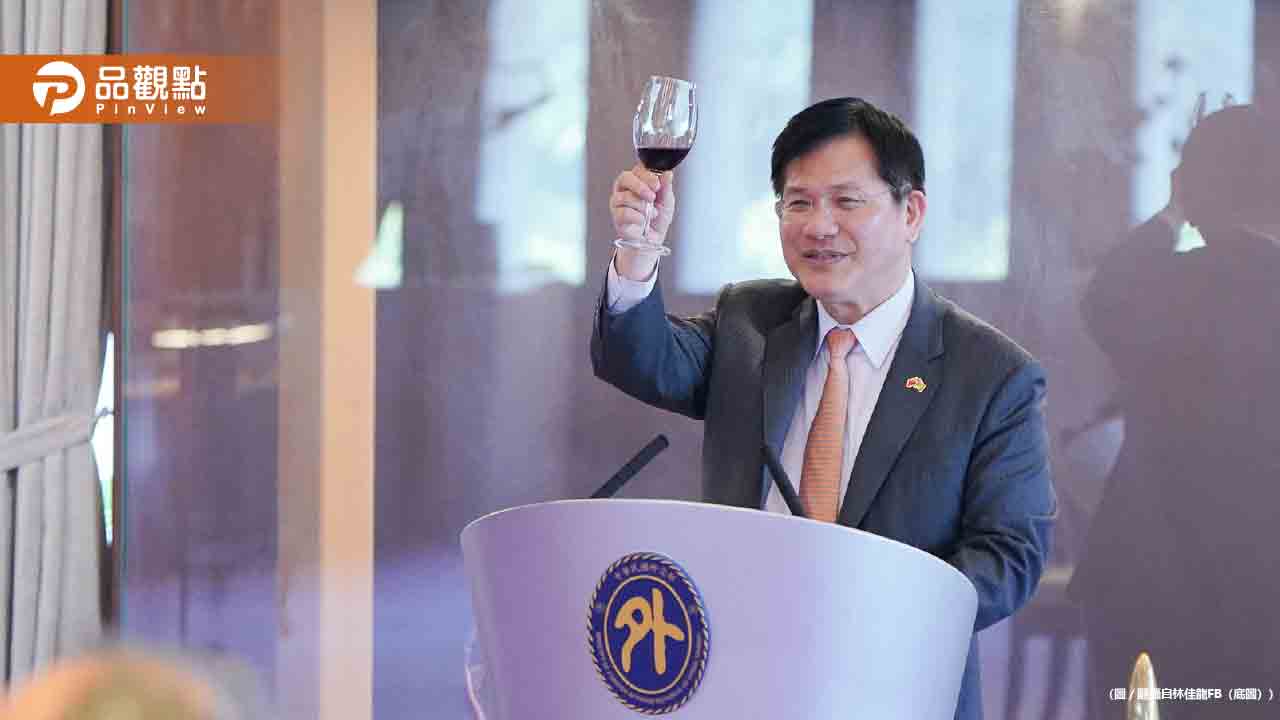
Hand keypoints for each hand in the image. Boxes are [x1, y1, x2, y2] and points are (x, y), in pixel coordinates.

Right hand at [610, 164, 675, 279]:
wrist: (653, 239)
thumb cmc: (658, 218)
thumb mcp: (666, 201)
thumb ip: (666, 186)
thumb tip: (667, 173)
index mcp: (638, 180)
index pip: (637, 170)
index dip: (647, 176)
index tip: (657, 185)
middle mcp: (625, 188)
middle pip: (625, 178)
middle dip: (640, 187)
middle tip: (651, 197)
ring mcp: (618, 202)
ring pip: (626, 197)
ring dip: (642, 207)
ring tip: (650, 214)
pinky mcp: (616, 216)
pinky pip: (624, 212)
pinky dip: (637, 218)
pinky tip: (642, 221)